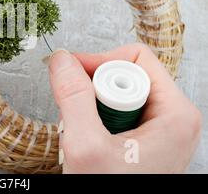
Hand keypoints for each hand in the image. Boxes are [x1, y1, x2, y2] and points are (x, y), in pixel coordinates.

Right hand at [48, 43, 201, 172]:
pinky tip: (90, 140)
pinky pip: (114, 110)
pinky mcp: (143, 137)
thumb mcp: (86, 146)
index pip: (135, 58)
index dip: (99, 62)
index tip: (71, 76)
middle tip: (80, 117)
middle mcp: (172, 116)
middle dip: (93, 90)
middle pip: (126, 74)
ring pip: (117, 93)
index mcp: (175, 112)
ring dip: (90, 107)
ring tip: (85, 134)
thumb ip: (73, 98)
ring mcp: (158, 127)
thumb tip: (62, 60)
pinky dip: (94, 119)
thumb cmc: (110, 193)